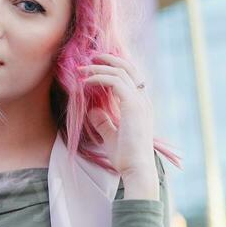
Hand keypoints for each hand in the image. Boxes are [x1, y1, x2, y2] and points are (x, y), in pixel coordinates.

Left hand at [79, 52, 155, 180]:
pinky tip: (85, 82)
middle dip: (108, 59)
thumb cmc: (126, 158)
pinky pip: (115, 81)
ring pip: (120, 71)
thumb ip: (104, 122)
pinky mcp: (133, 105)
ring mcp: (140, 101)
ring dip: (98, 67)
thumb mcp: (111, 136)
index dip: (114, 67)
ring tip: (82, 69)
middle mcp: (143, 100)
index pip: (131, 76)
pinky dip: (99, 78)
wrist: (137, 169)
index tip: (96, 65)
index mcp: (141, 105)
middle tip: (91, 57)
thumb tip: (93, 111)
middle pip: (128, 68)